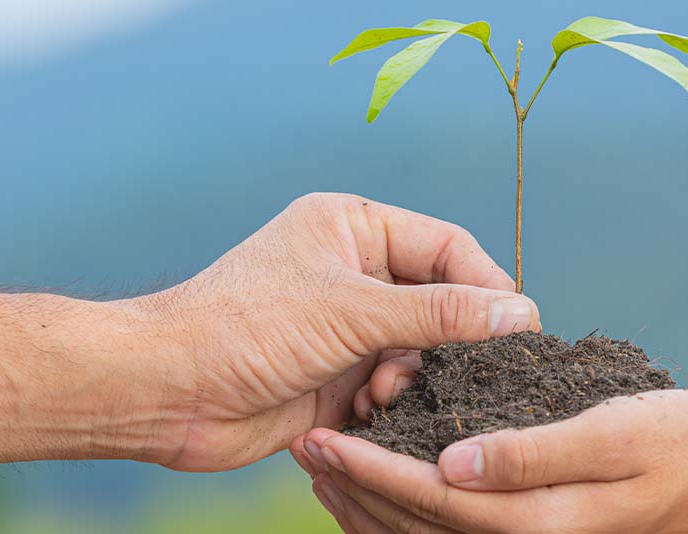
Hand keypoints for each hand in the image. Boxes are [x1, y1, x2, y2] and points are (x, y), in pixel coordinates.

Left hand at [127, 193, 539, 470]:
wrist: (168, 392)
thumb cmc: (245, 327)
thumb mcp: (350, 310)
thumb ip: (440, 313)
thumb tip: (518, 314)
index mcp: (354, 228)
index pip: (448, 247)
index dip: (487, 285)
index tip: (519, 328)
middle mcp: (355, 272)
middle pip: (441, 301)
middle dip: (446, 340)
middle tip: (456, 371)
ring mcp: (348, 325)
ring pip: (422, 350)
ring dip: (412, 376)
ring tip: (383, 392)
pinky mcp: (340, 374)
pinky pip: (395, 386)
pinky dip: (391, 402)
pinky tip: (365, 411)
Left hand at [291, 390, 687, 532]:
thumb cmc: (681, 442)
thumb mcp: (615, 432)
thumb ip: (534, 451)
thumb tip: (453, 463)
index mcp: (537, 520)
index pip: (433, 497)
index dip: (372, 469)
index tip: (323, 437)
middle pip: (416, 522)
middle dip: (355, 484)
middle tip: (304, 444)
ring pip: (424, 531)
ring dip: (368, 499)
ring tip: (323, 461)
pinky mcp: (531, 530)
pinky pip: (450, 531)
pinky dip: (404, 512)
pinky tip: (379, 485)